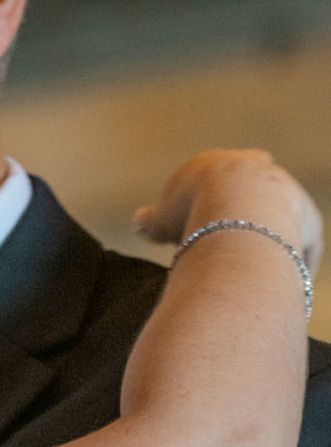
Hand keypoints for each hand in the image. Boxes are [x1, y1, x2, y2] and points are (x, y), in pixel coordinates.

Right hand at [136, 148, 322, 277]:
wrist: (236, 210)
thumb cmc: (191, 212)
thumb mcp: (162, 219)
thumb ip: (151, 220)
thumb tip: (138, 221)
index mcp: (218, 163)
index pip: (214, 177)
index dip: (207, 200)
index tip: (201, 224)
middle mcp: (256, 169)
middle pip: (251, 188)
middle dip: (244, 211)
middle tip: (230, 242)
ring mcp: (285, 190)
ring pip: (279, 215)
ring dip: (268, 237)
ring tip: (252, 268)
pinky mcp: (307, 216)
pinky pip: (299, 243)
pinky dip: (289, 262)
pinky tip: (273, 283)